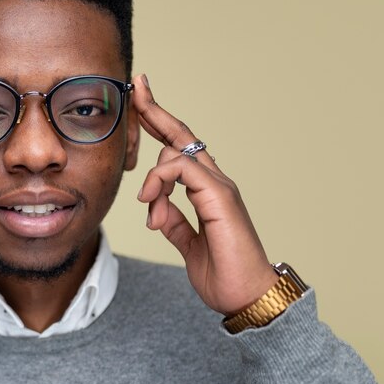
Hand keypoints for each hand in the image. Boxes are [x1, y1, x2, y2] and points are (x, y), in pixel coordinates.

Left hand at [132, 74, 276, 315]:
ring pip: (178, 152)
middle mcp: (215, 183)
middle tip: (137, 85)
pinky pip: (185, 170)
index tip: (140, 100)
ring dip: (152, 175)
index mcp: (207, 191)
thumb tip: (154, 209)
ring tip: (146, 206)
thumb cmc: (224, 274)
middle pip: (181, 136)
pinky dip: (162, 181)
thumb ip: (172, 222)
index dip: (159, 123)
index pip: (179, 149)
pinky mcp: (221, 198)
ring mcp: (220, 188)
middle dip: (156, 110)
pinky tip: (151, 202)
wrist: (246, 297)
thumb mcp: (185, 245)